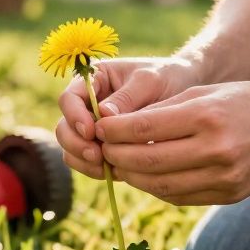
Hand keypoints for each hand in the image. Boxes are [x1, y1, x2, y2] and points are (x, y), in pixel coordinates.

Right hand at [55, 56, 201, 179]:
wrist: (185, 89)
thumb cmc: (167, 77)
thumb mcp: (149, 81)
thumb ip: (126, 97)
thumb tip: (102, 115)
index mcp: (93, 80)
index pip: (69, 99)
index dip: (75, 117)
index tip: (92, 131)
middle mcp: (88, 104)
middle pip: (65, 127)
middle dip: (76, 143)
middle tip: (97, 156)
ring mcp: (95, 127)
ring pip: (72, 148)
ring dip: (83, 160)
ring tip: (106, 167)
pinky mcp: (106, 147)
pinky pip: (90, 163)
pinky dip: (97, 170)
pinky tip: (115, 173)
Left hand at [94, 80, 249, 204]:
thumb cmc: (248, 100)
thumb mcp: (206, 92)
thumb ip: (164, 110)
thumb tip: (118, 126)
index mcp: (207, 117)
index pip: (144, 128)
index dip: (114, 131)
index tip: (99, 127)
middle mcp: (216, 150)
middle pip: (147, 161)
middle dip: (116, 156)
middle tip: (102, 149)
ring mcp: (225, 177)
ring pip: (160, 186)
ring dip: (133, 177)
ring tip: (120, 165)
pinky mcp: (230, 195)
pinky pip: (181, 197)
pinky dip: (158, 188)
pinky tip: (147, 177)